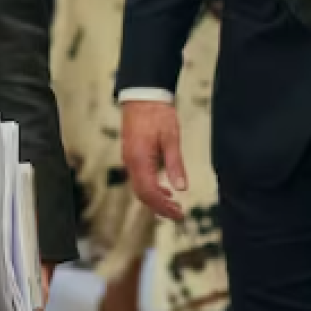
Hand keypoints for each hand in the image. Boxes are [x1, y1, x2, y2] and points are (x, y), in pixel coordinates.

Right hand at [121, 99, 185, 219]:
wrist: (143, 95)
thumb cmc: (157, 113)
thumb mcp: (171, 138)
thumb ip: (175, 164)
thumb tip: (182, 188)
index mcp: (139, 160)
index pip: (150, 193)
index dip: (164, 208)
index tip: (179, 215)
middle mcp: (131, 162)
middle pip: (142, 194)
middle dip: (160, 208)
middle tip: (178, 215)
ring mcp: (129, 158)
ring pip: (139, 187)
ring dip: (155, 199)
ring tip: (173, 206)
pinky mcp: (132, 154)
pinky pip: (139, 178)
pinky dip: (151, 188)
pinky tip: (164, 189)